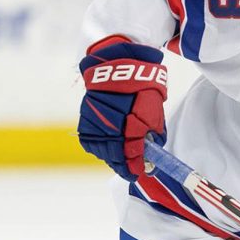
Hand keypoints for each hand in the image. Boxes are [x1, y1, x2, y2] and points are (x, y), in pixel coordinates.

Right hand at [77, 35, 167, 180]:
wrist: (119, 66)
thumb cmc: (141, 88)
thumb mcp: (155, 111)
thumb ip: (154, 134)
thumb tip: (152, 154)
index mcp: (131, 123)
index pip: (132, 154)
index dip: (135, 166)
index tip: (139, 173)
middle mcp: (110, 124)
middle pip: (114, 156)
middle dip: (123, 165)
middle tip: (130, 170)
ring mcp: (95, 122)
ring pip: (101, 150)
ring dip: (111, 158)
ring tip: (120, 161)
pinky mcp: (85, 119)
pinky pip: (90, 141)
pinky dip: (99, 147)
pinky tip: (108, 148)